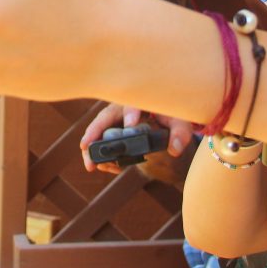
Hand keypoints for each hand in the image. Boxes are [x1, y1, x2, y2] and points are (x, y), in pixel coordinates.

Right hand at [80, 103, 194, 172]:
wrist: (166, 113)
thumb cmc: (171, 112)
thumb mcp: (180, 120)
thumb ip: (180, 132)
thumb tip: (174, 149)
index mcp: (139, 100)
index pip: (133, 104)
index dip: (131, 113)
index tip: (130, 125)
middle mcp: (123, 108)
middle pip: (105, 117)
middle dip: (94, 132)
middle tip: (86, 147)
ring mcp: (116, 120)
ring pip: (99, 130)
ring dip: (92, 147)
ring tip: (91, 165)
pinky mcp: (114, 131)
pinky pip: (103, 141)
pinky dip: (103, 155)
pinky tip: (109, 167)